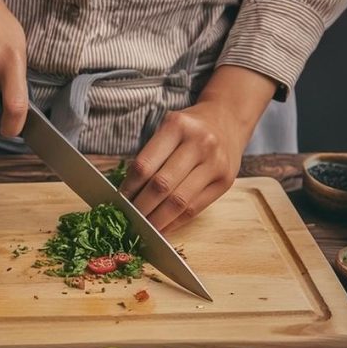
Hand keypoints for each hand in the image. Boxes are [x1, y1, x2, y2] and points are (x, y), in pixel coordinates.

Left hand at [120, 66, 277, 232]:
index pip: (145, 165)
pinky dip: (174, 223)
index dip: (128, 188)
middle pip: (161, 186)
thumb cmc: (189, 128)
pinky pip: (195, 209)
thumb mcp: (167, 129)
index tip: (118, 202)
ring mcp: (215, 163)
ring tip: (143, 228)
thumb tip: (127, 195)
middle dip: (141, 208)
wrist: (228, 119)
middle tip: (128, 220)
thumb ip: (150, 157)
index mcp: (177, 126)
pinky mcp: (225, 182)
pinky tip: (162, 228)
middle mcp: (199, 143)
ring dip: (157, 220)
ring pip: (179, 202)